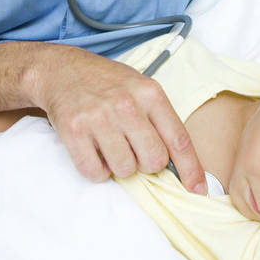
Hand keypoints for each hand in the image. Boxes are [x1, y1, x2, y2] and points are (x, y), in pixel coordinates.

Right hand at [34, 44, 206, 193]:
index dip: (191, 169)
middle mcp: (126, 104)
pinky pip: (95, 172)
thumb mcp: (141, 88)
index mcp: (149, 93)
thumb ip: (160, 120)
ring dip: (119, 165)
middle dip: (146, 163)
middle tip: (133, 148)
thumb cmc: (107, 83)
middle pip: (153, 161)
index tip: (197, 189)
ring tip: (110, 144)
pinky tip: (94, 150)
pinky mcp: (74, 131)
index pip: (179, 139)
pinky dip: (96, 169)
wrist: (61, 70)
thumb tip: (179, 163)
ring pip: (124, 169)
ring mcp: (98, 117)